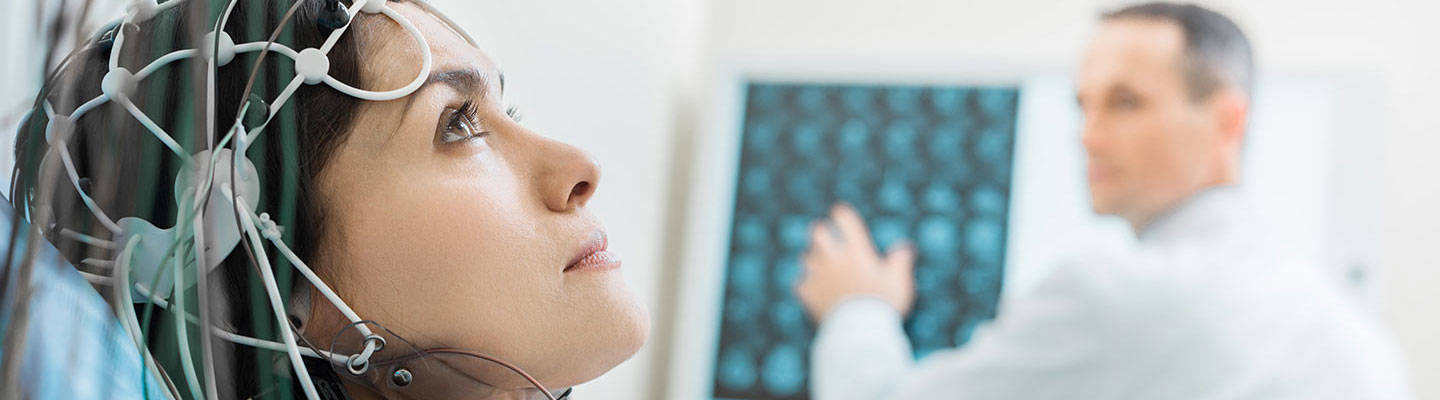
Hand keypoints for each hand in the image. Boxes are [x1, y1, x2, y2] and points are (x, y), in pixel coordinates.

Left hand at [794, 204, 916, 322]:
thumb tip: (905, 247)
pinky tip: (813, 292)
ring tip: (821, 268)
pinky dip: (806, 287)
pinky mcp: (808, 294)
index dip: (842, 214)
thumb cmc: (883, 305)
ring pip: (806, 257)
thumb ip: (900, 262)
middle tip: (826, 238)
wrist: (859, 333)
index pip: (844, 219)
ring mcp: (818, 275)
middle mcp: (833, 258)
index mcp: (856, 250)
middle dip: (821, 233)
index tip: (842, 215)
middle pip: (818, 232)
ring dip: (813, 260)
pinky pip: (801, 284)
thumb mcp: (899, 282)